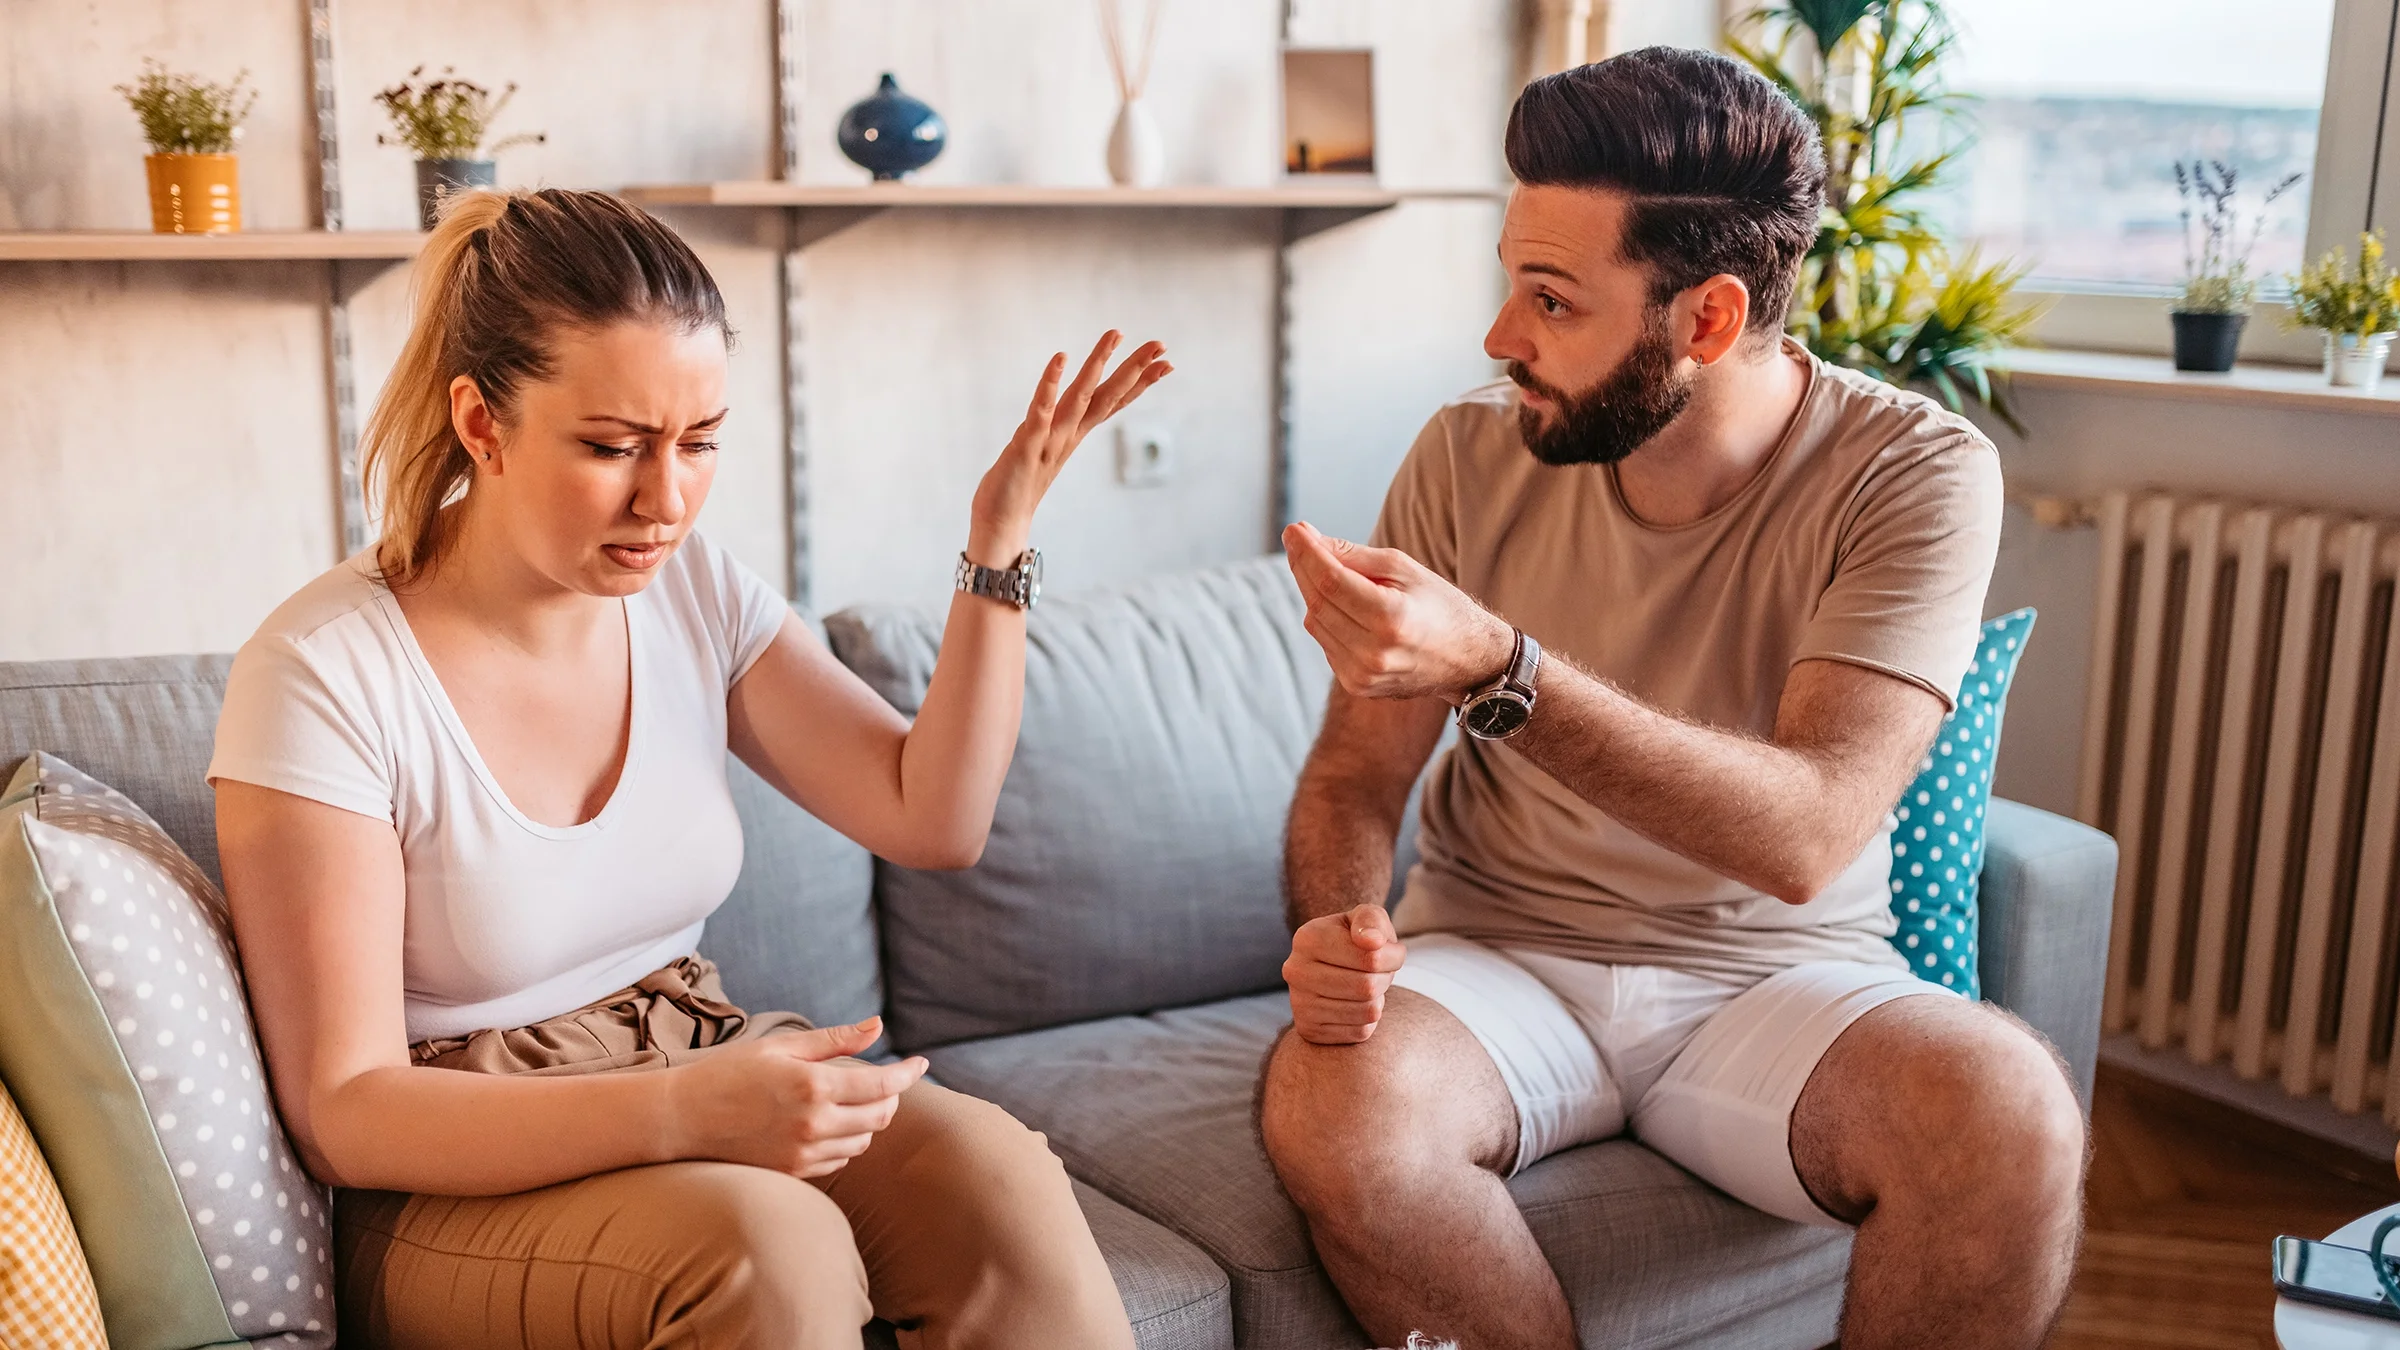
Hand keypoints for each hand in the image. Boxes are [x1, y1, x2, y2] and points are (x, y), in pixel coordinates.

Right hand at [670, 1016, 928, 1177]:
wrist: (681, 1120)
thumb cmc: (728, 1073)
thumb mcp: (780, 1046)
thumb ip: (834, 1040)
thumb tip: (877, 1026)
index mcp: (813, 1086)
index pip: (883, 1085)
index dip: (908, 1074)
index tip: (921, 1063)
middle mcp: (813, 1124)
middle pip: (880, 1116)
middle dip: (890, 1097)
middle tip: (882, 1080)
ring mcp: (803, 1153)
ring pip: (863, 1141)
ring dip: (867, 1120)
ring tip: (849, 1100)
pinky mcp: (793, 1172)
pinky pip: (839, 1160)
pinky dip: (846, 1141)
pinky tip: (829, 1124)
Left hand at [967, 331, 1172, 563]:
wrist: (999, 525)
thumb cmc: (1016, 488)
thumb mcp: (1042, 452)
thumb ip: (1054, 431)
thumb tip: (1061, 417)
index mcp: (1074, 434)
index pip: (1113, 403)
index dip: (1140, 382)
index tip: (1166, 362)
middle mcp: (1069, 436)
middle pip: (1108, 396)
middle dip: (1135, 368)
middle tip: (1160, 343)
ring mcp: (1051, 440)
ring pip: (1081, 396)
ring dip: (1098, 364)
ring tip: (1115, 334)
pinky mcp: (1027, 445)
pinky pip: (1041, 410)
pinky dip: (1051, 384)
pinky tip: (1060, 358)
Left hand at [1282, 521, 1514, 704]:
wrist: (1467, 661)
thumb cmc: (1439, 606)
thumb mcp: (1405, 569)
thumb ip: (1354, 556)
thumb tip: (1307, 539)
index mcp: (1392, 619)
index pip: (1331, 581)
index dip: (1307, 553)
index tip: (1294, 530)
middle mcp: (1374, 653)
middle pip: (1317, 602)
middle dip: (1303, 568)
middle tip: (1299, 541)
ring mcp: (1364, 675)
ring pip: (1315, 623)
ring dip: (1313, 593)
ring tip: (1329, 572)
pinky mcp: (1357, 686)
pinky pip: (1326, 643)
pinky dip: (1327, 619)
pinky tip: (1345, 607)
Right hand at [1284, 904, 1408, 1043]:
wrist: (1333, 965)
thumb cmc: (1357, 938)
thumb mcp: (1367, 918)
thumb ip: (1371, 921)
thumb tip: (1371, 941)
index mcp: (1307, 938)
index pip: (1370, 958)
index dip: (1393, 956)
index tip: (1390, 951)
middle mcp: (1295, 972)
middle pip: (1367, 987)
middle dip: (1385, 979)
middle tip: (1381, 971)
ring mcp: (1299, 1003)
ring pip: (1367, 1012)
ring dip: (1379, 999)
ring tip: (1367, 985)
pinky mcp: (1309, 1029)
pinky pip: (1360, 1032)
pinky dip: (1368, 1019)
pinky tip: (1355, 1003)